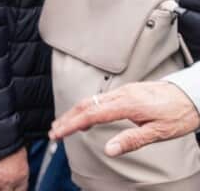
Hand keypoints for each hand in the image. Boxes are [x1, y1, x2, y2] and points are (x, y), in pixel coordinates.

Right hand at [50, 81, 199, 156]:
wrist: (193, 94)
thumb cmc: (180, 113)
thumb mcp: (159, 132)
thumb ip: (132, 140)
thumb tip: (110, 150)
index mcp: (127, 104)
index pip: (91, 114)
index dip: (71, 124)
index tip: (57, 134)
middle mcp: (122, 94)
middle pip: (85, 104)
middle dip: (67, 118)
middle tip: (54, 131)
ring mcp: (124, 90)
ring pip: (91, 100)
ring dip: (75, 113)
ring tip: (64, 125)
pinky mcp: (127, 91)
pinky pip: (100, 98)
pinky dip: (87, 107)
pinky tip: (86, 116)